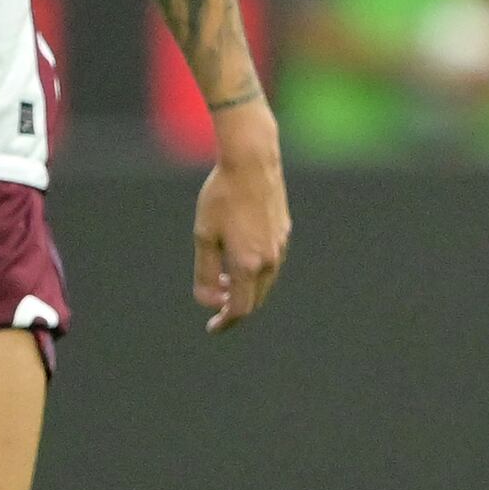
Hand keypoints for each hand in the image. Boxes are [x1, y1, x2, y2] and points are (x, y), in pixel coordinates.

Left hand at [194, 100, 291, 329]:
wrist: (252, 162)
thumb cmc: (222, 196)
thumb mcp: (203, 236)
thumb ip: (204, 274)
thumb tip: (210, 301)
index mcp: (247, 264)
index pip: (240, 309)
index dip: (224, 322)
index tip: (211, 327)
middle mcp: (269, 260)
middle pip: (254, 299)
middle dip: (234, 306)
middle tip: (213, 301)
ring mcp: (280, 246)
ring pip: (265, 282)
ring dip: (244, 287)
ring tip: (221, 277)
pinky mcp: (284, 232)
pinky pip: (271, 263)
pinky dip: (255, 271)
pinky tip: (239, 254)